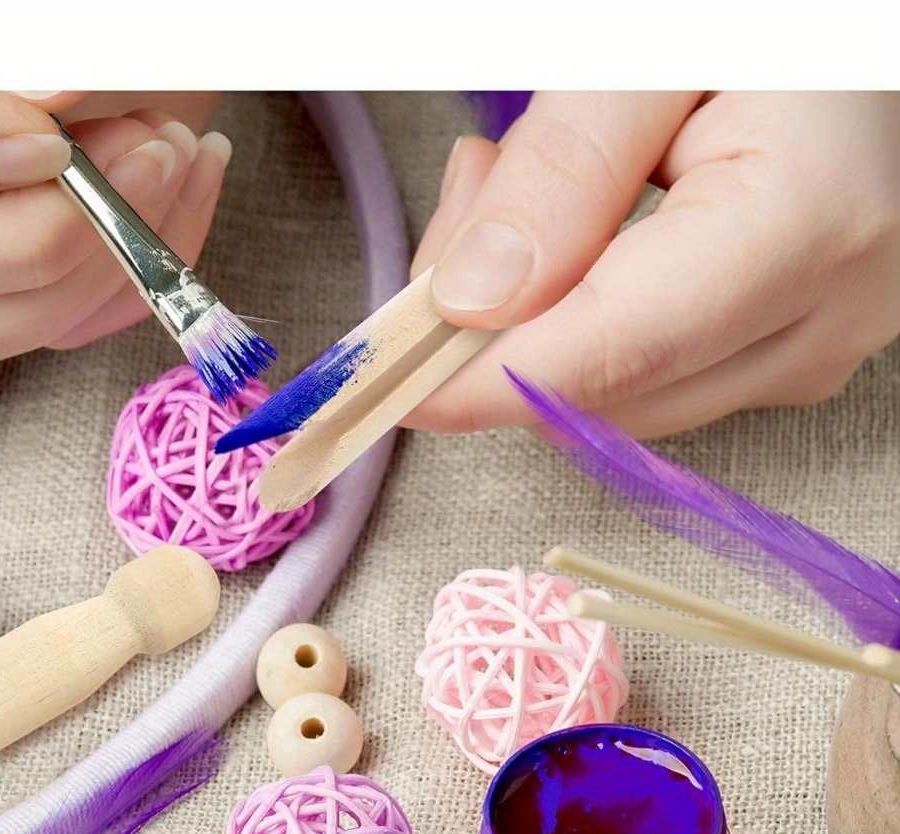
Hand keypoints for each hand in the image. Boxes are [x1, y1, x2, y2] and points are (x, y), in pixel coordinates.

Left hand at [407, 91, 899, 437]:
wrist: (856, 48)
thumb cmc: (770, 16)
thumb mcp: (651, 46)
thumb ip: (562, 170)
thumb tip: (471, 301)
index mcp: (804, 226)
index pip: (603, 354)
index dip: (472, 381)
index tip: (378, 376)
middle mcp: (824, 317)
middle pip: (599, 391)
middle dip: (495, 328)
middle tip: (472, 192)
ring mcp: (813, 346)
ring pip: (618, 398)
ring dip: (537, 322)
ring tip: (531, 183)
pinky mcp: (789, 352)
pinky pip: (654, 377)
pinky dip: (586, 323)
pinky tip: (585, 232)